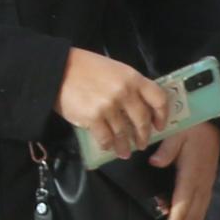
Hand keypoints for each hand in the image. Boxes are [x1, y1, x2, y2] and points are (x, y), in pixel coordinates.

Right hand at [59, 50, 173, 158]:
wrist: (57, 70)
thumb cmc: (85, 67)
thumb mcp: (114, 70)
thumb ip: (129, 86)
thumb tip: (138, 106)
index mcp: (133, 78)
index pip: (158, 98)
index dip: (162, 114)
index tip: (160, 125)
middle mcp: (125, 92)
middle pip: (142, 120)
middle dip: (143, 135)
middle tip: (142, 143)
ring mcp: (109, 106)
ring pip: (124, 132)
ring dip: (125, 145)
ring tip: (125, 152)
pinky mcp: (93, 118)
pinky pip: (105, 138)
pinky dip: (108, 145)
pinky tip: (108, 148)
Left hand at [151, 121, 219, 219]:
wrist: (214, 125)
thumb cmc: (193, 128)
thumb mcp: (178, 132)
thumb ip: (167, 148)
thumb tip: (155, 162)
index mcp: (192, 174)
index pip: (183, 204)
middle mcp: (201, 184)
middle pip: (190, 216)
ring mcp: (206, 186)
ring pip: (197, 215)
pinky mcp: (207, 185)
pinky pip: (202, 210)